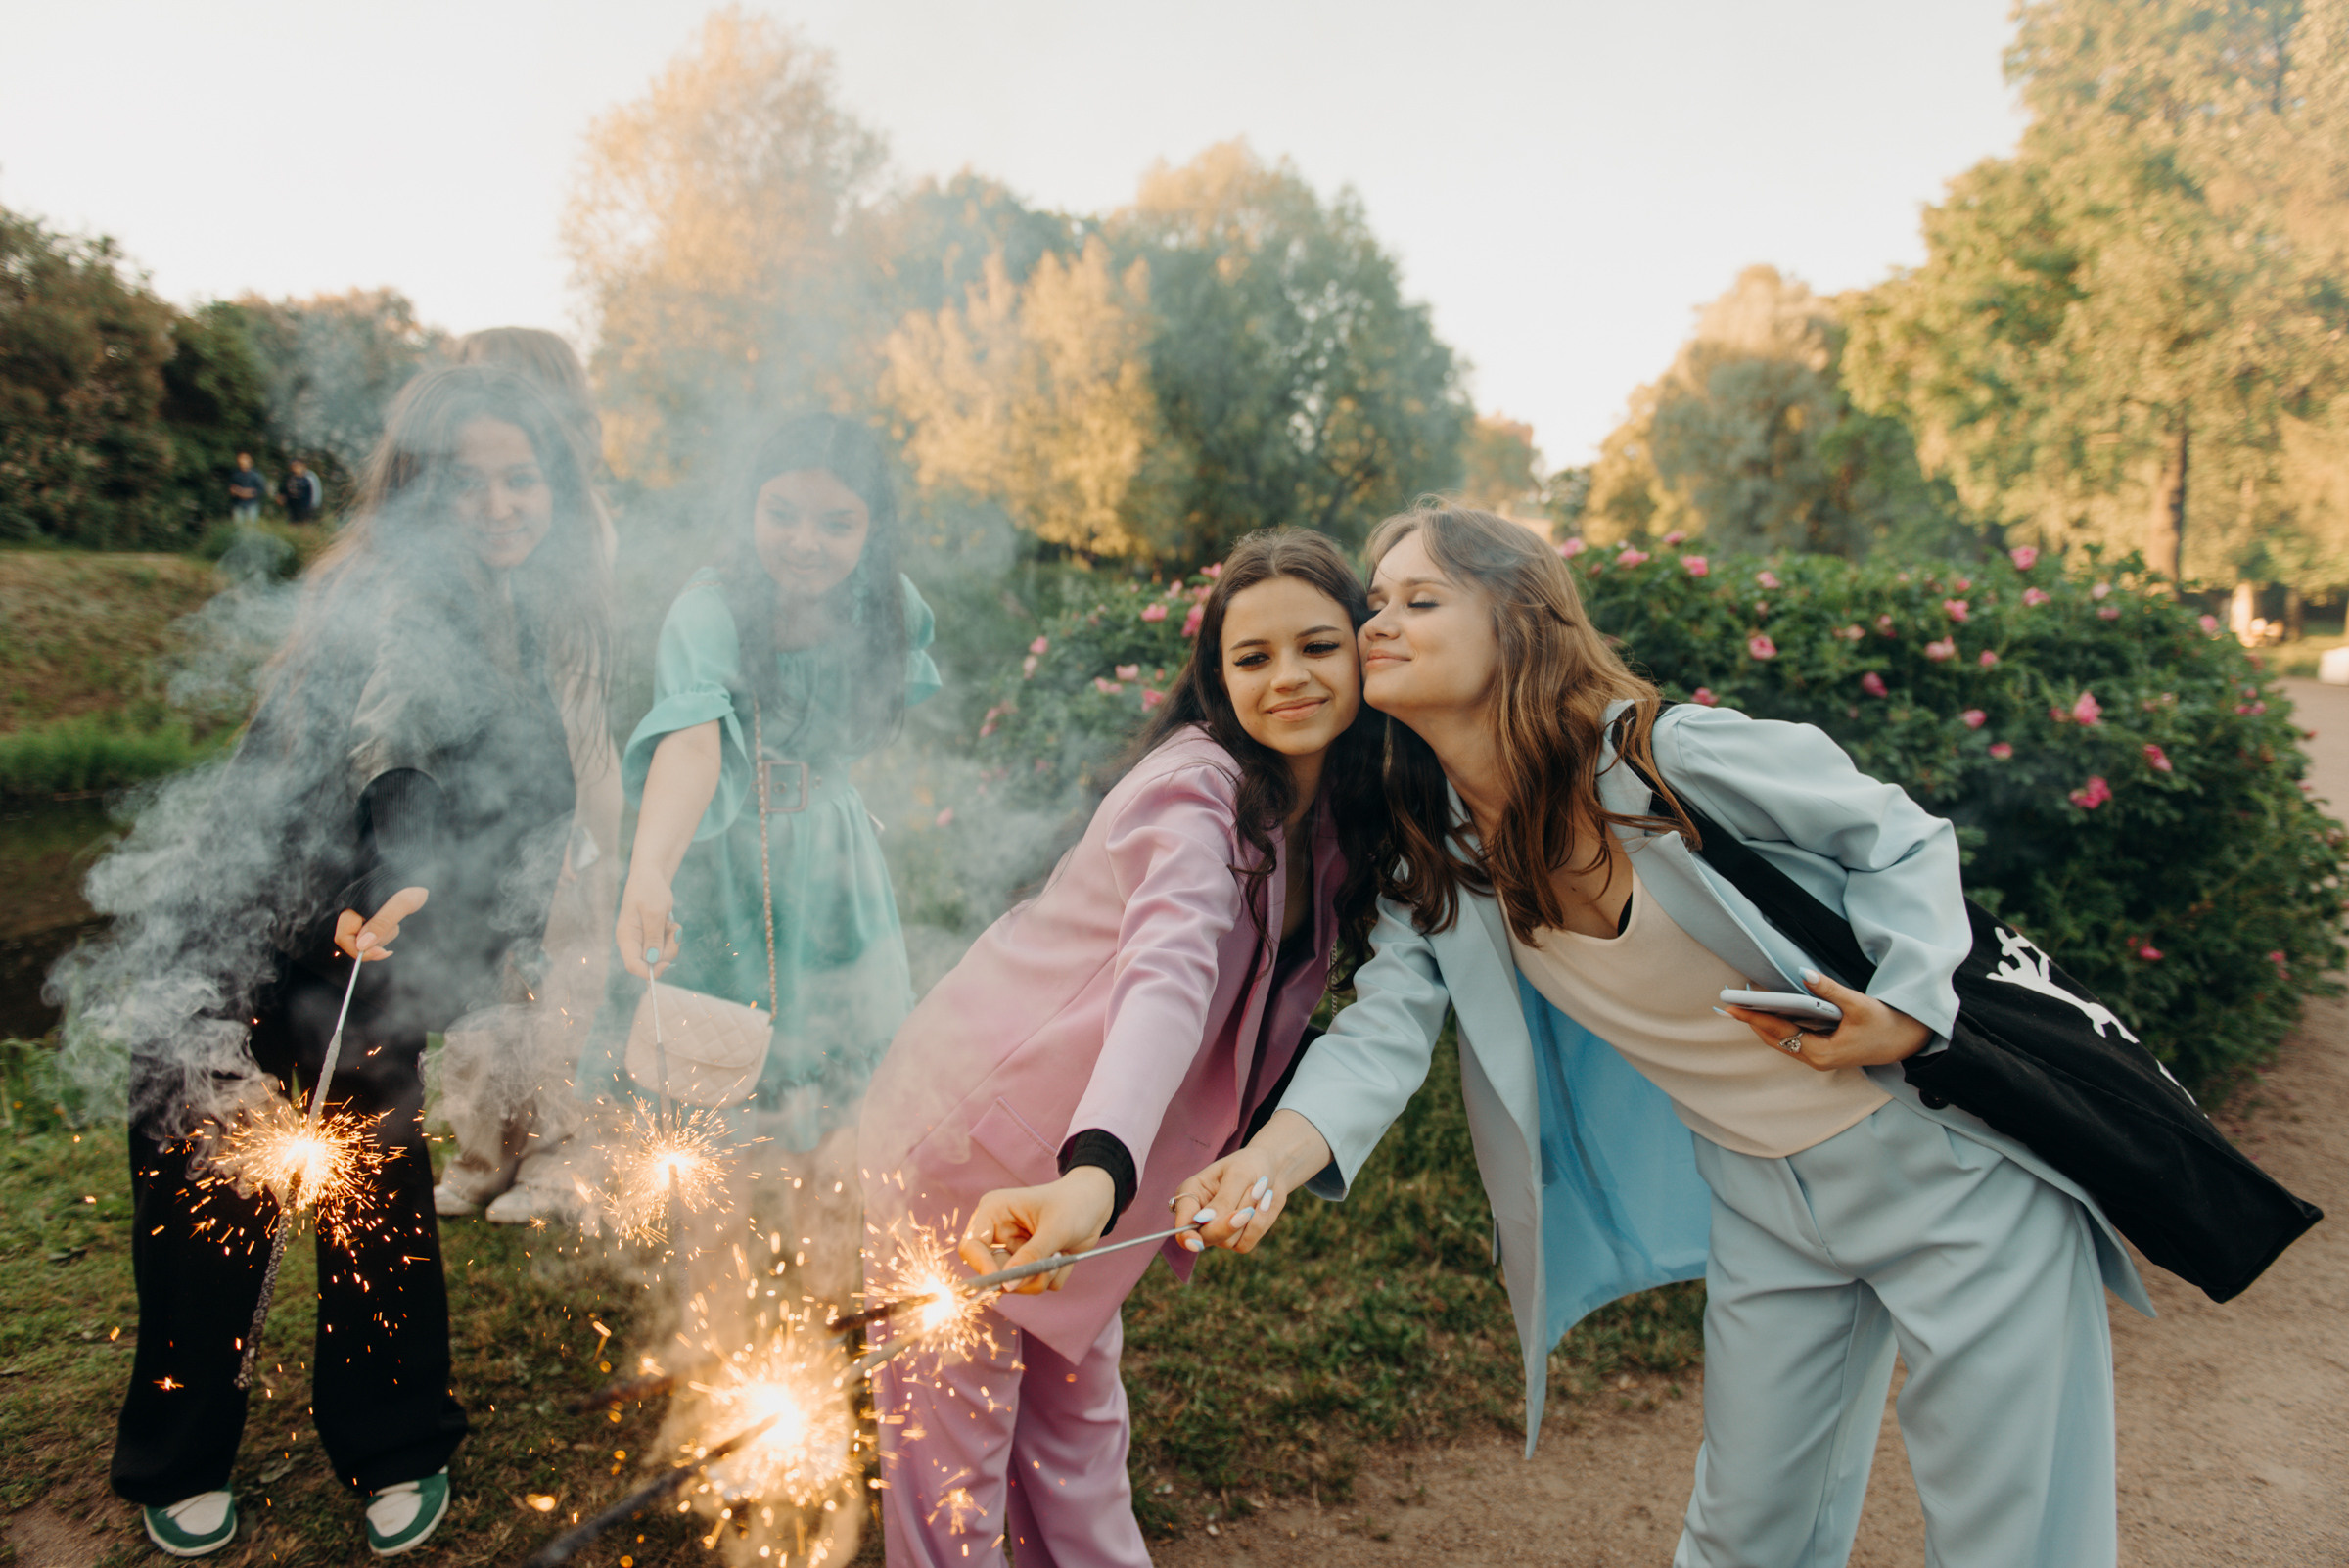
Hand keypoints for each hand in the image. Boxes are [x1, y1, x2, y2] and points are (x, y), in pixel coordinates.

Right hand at [333, 886, 427, 960]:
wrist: (421, 870)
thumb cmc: (411, 880)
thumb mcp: (401, 902)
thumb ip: (381, 923)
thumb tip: (362, 945)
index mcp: (352, 904)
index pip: (344, 937)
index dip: (360, 950)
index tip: (382, 952)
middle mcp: (353, 910)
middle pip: (356, 941)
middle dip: (376, 941)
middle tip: (395, 928)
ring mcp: (362, 914)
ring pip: (368, 939)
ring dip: (384, 935)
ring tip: (397, 918)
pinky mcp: (373, 916)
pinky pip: (376, 933)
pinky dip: (387, 931)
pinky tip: (397, 919)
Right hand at [615, 872, 678, 978]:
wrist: (652, 876)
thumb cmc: (649, 890)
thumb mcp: (653, 912)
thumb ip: (653, 937)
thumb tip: (653, 960)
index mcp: (626, 938)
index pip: (633, 966)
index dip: (649, 971)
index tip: (667, 964)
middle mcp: (633, 943)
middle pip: (651, 963)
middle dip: (667, 951)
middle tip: (673, 932)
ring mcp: (643, 941)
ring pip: (662, 956)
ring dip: (672, 942)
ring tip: (671, 924)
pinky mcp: (653, 938)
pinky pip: (666, 947)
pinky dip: (673, 937)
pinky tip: (670, 923)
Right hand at [958, 1168, 1115, 1293]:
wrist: (1097, 1202)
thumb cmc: (1074, 1203)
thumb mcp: (1055, 1229)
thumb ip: (1030, 1257)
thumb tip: (1007, 1286)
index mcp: (994, 1212)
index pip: (972, 1246)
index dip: (982, 1268)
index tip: (1003, 1283)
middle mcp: (999, 1233)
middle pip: (993, 1272)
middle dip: (1023, 1276)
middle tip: (1049, 1268)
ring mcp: (1014, 1250)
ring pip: (1015, 1284)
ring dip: (1041, 1277)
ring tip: (1061, 1257)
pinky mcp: (1029, 1263)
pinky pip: (1035, 1284)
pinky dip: (1053, 1276)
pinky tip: (1065, 1256)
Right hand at [1171, 1108, 1330, 1254]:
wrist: (1273, 1169)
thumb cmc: (1250, 1165)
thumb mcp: (1238, 1175)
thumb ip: (1223, 1199)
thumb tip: (1204, 1221)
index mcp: (1191, 1194)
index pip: (1182, 1221)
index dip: (1185, 1234)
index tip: (1195, 1242)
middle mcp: (1200, 1216)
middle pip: (1204, 1237)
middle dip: (1227, 1225)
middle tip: (1249, 1210)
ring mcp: (1218, 1230)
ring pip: (1227, 1240)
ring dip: (1249, 1216)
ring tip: (1259, 1189)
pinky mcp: (1237, 1238)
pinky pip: (1245, 1243)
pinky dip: (1259, 1223)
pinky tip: (1264, 1203)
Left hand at [1723, 968, 1930, 1071]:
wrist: (1909, 1041)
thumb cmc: (1886, 1024)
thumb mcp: (1858, 1004)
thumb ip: (1829, 990)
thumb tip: (1804, 973)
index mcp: (1822, 1053)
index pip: (1780, 1032)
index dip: (1755, 1018)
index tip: (1733, 1007)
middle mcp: (1817, 1060)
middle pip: (1776, 1039)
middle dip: (1753, 1022)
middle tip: (1729, 1005)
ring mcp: (1820, 1057)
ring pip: (1783, 1041)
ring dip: (1763, 1024)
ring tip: (1742, 1007)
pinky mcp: (1824, 1052)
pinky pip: (1793, 1039)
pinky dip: (1779, 1026)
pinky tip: (1768, 1012)